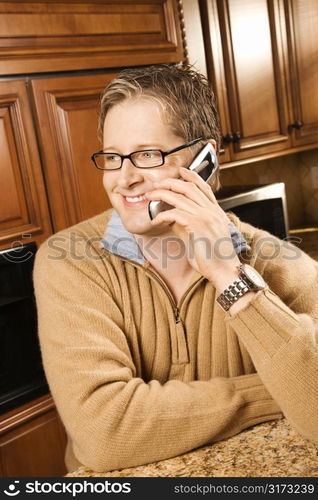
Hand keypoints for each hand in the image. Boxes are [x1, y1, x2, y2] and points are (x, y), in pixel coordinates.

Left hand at [145, 167, 240, 289]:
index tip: (180, 171)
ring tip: (150, 196)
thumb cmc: (213, 257)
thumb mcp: (201, 235)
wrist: (224, 270)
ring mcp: (205, 217)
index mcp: (215, 212)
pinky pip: (174, 214)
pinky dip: (162, 215)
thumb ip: (188, 224)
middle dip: (170, 182)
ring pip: (179, 197)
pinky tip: (156, 220)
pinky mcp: (197, 225)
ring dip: (161, 194)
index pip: (203, 187)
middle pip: (188, 187)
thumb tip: (171, 218)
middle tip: (157, 185)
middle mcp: (211, 211)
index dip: (192, 176)